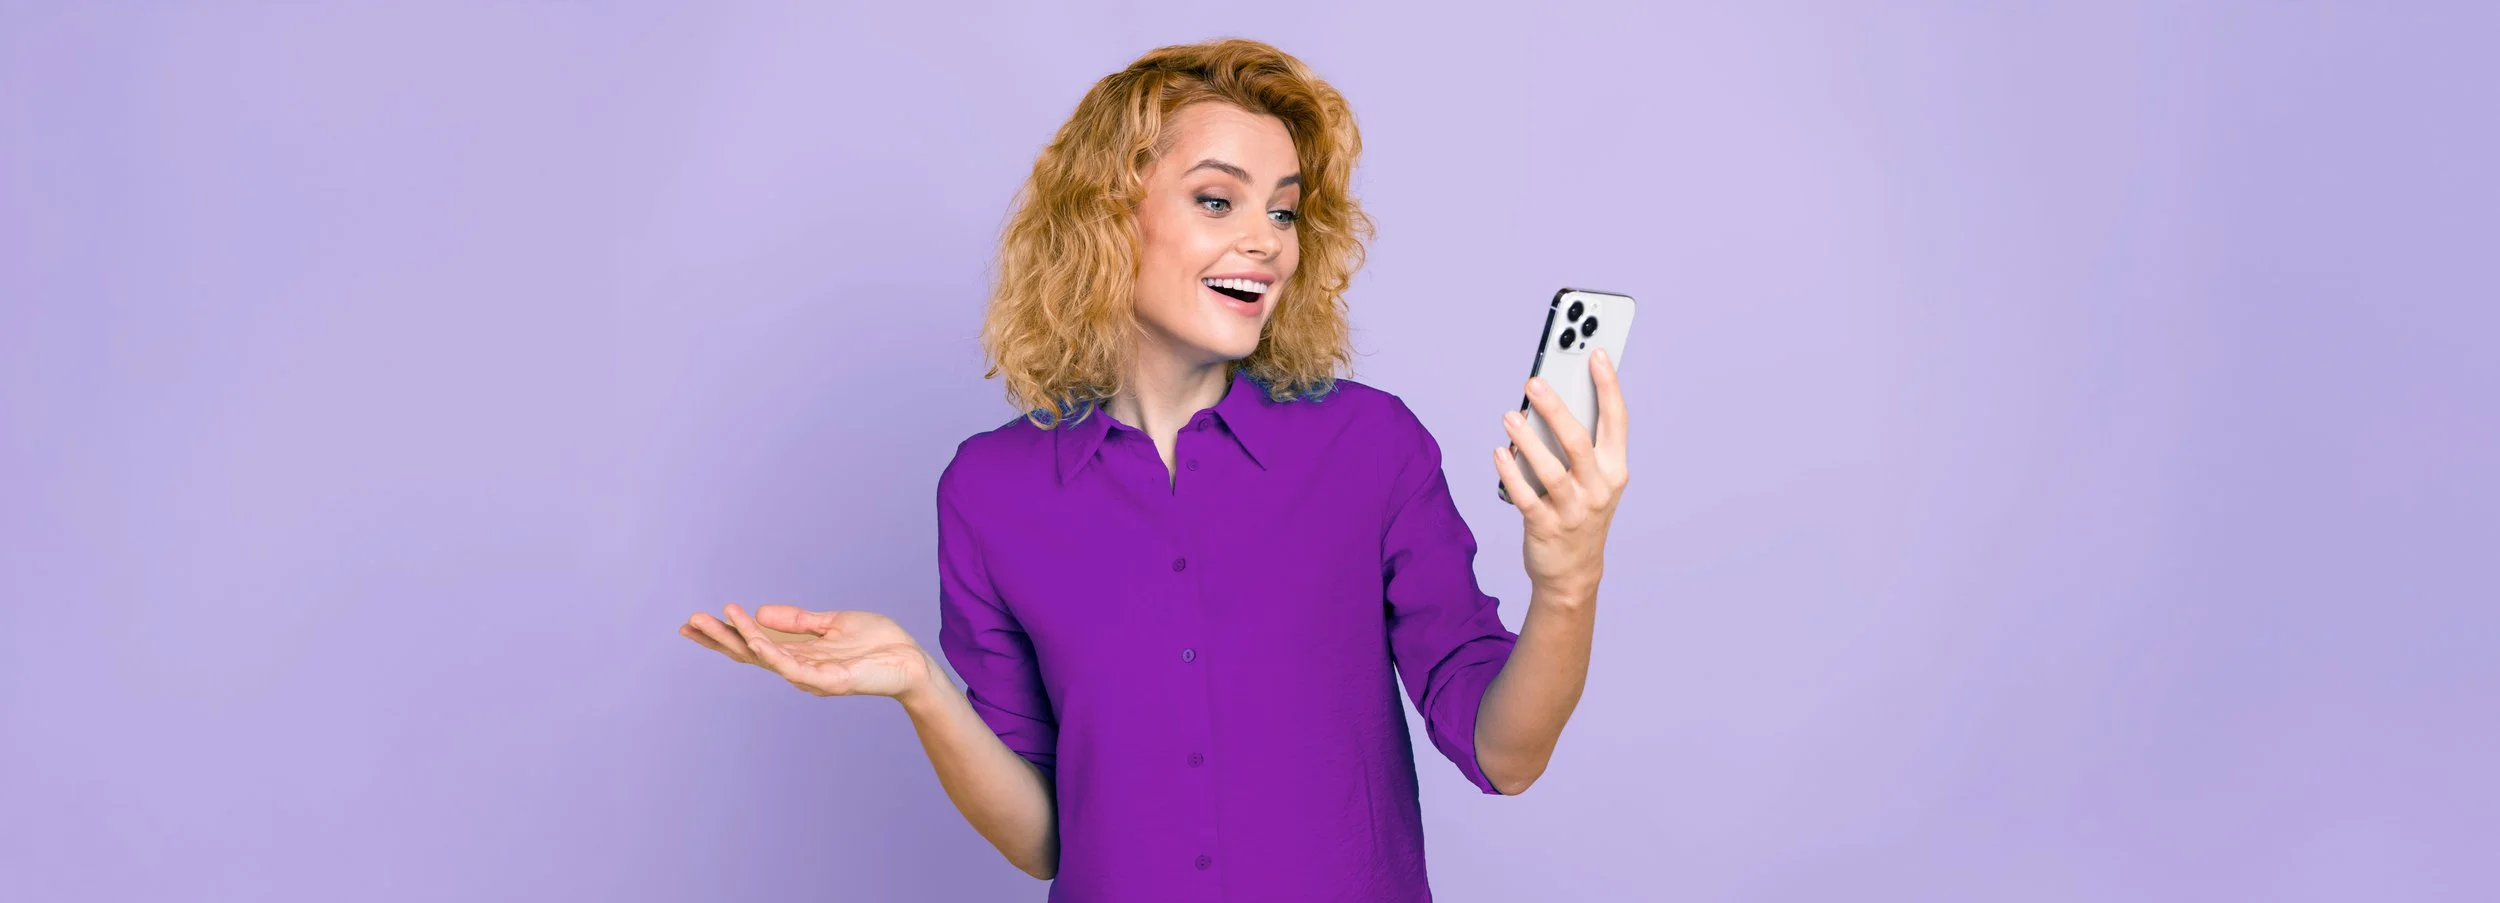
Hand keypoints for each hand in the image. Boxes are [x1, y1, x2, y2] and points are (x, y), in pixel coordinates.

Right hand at [680, 603, 937, 700]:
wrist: (912, 662)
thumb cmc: (878, 645)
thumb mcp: (833, 623)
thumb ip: (799, 621)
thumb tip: (760, 612)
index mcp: (799, 653)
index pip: (753, 643)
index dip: (725, 633)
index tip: (695, 622)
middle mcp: (798, 667)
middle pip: (749, 653)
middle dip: (719, 638)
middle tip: (688, 623)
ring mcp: (810, 676)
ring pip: (764, 658)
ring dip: (737, 639)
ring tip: (714, 619)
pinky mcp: (827, 681)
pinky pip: (791, 667)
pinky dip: (769, 652)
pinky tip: (751, 637)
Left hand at [1494, 347, 1630, 601]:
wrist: (1573, 573)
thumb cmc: (1580, 513)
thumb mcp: (1593, 480)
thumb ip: (1580, 444)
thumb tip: (1550, 401)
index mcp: (1615, 469)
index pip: (1617, 420)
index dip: (1609, 385)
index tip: (1596, 353)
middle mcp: (1599, 488)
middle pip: (1579, 442)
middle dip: (1557, 409)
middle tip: (1535, 382)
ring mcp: (1574, 510)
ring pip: (1551, 470)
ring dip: (1528, 441)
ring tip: (1510, 417)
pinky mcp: (1546, 527)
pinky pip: (1526, 496)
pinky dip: (1511, 473)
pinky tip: (1499, 453)